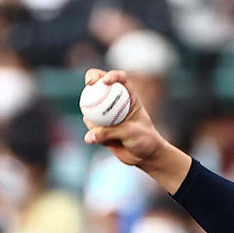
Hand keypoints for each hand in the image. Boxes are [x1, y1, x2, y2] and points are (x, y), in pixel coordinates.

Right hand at [81, 69, 190, 192]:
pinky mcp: (100, 125)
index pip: (120, 79)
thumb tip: (90, 135)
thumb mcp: (131, 134)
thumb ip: (110, 132)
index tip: (106, 81)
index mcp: (129, 97)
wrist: (145, 157)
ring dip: (90, 112)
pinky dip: (91, 130)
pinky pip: (90, 124)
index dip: (112, 75)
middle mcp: (116, 101)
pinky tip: (93, 139)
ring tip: (98, 129)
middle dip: (92, 78)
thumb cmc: (145, 141)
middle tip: (89, 84)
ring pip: (91, 105)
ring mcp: (106, 113)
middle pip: (100, 83)